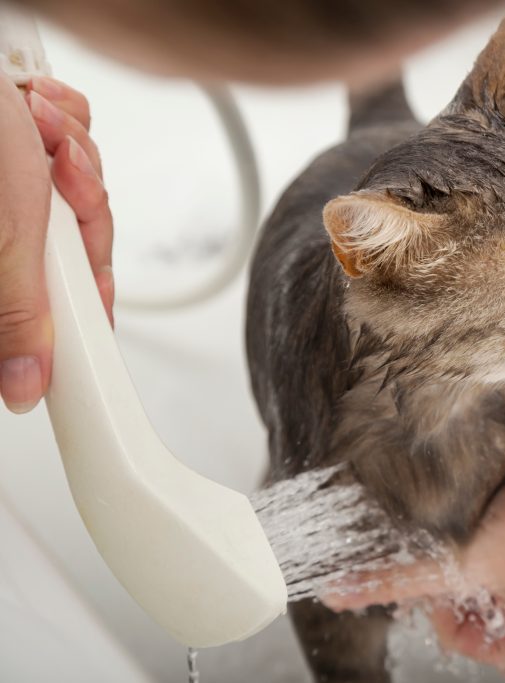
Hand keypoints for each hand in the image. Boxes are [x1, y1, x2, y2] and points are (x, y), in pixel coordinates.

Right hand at [0, 74, 113, 413]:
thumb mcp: (6, 234)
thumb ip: (19, 309)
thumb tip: (23, 386)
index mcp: (2, 271)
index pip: (56, 318)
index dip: (90, 311)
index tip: (103, 325)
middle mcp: (7, 239)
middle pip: (83, 256)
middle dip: (85, 214)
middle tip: (60, 181)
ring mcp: (19, 197)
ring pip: (86, 204)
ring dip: (77, 163)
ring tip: (42, 135)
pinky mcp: (32, 155)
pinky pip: (80, 156)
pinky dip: (71, 127)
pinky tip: (41, 112)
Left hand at [322, 429, 504, 673]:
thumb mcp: (471, 561)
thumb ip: (403, 580)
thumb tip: (344, 593)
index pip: (469, 641)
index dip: (441, 605)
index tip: (440, 568)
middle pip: (488, 607)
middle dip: (468, 573)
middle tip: (467, 539)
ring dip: (490, 546)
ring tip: (497, 516)